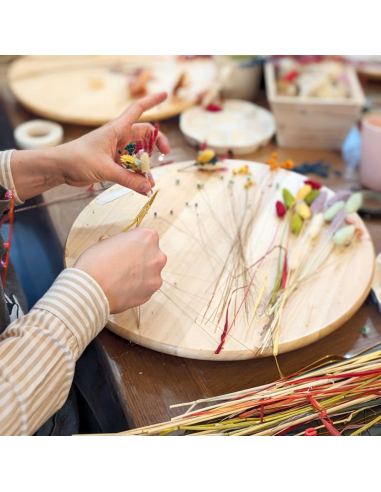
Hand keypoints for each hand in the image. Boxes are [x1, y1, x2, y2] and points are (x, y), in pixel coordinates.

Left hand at [53, 92, 169, 194]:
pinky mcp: (111, 163)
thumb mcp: (105, 169)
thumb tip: (147, 187)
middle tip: (165, 154)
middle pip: (144, 135)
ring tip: (149, 182)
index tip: (165, 94)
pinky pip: (129, 169)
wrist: (59, 167)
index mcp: (116, 130)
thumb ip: (128, 179)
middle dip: (156, 144)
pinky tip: (141, 187)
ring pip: (138, 155)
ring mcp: (115, 150)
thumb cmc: (77, 159)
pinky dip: (136, 177)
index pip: (138, 110)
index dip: (152, 101)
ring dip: (145, 167)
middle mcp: (118, 137)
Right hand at [74, 228, 166, 313]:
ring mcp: (155, 277)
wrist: (90, 289)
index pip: (146, 238)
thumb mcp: (107, 241)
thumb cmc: (95, 261)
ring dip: (139, 276)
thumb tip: (121, 246)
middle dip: (140, 260)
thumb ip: (122, 242)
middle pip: (151, 256)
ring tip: (120, 280)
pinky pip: (144, 289)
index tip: (125, 249)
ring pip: (149, 274)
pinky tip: (121, 289)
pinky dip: (135, 289)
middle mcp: (157, 256)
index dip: (134, 244)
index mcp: (148, 237)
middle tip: (123, 265)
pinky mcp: (150, 294)